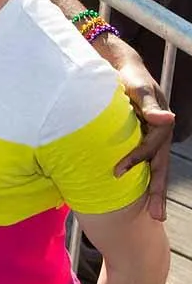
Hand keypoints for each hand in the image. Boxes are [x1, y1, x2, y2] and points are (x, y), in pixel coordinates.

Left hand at [94, 35, 174, 220]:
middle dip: (157, 191)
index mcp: (160, 123)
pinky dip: (144, 178)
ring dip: (154, 190)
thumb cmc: (128, 76)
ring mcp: (152, 136)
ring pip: (155, 167)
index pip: (150, 149)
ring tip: (154, 215)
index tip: (117, 173)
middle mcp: (159, 133)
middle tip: (155, 217)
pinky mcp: (140, 137)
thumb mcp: (137, 86)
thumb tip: (167, 119)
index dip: (135, 161)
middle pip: (160, 166)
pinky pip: (145, 162)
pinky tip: (139, 193)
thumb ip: (148, 104)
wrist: (120, 66)